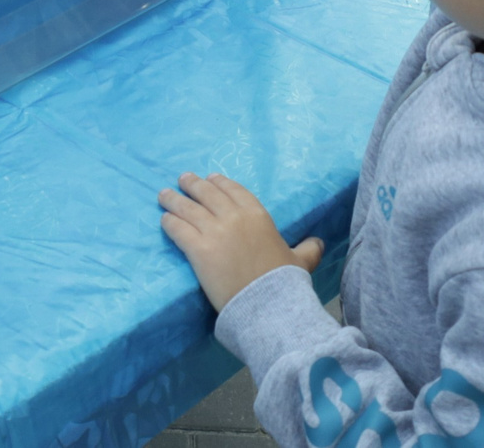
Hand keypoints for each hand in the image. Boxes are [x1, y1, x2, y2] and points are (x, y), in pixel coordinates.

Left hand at [158, 172, 323, 311]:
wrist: (268, 305)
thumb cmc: (285, 282)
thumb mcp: (302, 260)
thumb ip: (308, 248)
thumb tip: (319, 242)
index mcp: (258, 214)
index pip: (234, 189)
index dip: (219, 182)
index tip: (210, 178)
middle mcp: (234, 217)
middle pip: (207, 193)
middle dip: (193, 184)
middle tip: (183, 179)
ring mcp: (214, 231)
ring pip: (188, 208)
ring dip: (174, 199)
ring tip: (164, 195)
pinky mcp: (198, 250)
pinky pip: (178, 229)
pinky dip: (169, 223)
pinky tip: (164, 220)